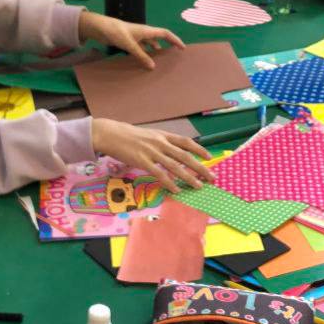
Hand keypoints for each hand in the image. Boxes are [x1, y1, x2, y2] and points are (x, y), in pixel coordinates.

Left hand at [78, 12, 182, 68]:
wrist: (101, 28)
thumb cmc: (117, 32)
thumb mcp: (130, 45)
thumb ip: (141, 56)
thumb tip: (153, 67)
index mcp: (147, 31)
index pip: (165, 34)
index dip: (175, 40)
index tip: (182, 48)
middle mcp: (143, 33)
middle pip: (159, 40)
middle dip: (166, 48)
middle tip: (172, 58)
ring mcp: (136, 38)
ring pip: (150, 46)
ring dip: (154, 53)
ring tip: (159, 64)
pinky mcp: (129, 42)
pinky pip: (141, 50)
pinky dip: (144, 56)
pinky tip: (144, 64)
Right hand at [91, 118, 212, 191]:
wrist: (111, 134)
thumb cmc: (130, 136)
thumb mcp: (149, 135)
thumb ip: (162, 142)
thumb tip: (174, 152)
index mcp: (163, 135)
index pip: (186, 141)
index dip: (199, 149)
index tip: (209, 157)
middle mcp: (161, 142)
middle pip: (185, 156)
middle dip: (200, 168)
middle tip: (211, 177)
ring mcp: (152, 152)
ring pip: (175, 166)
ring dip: (189, 177)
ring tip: (198, 186)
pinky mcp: (142, 161)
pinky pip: (159, 173)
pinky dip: (169, 182)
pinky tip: (176, 189)